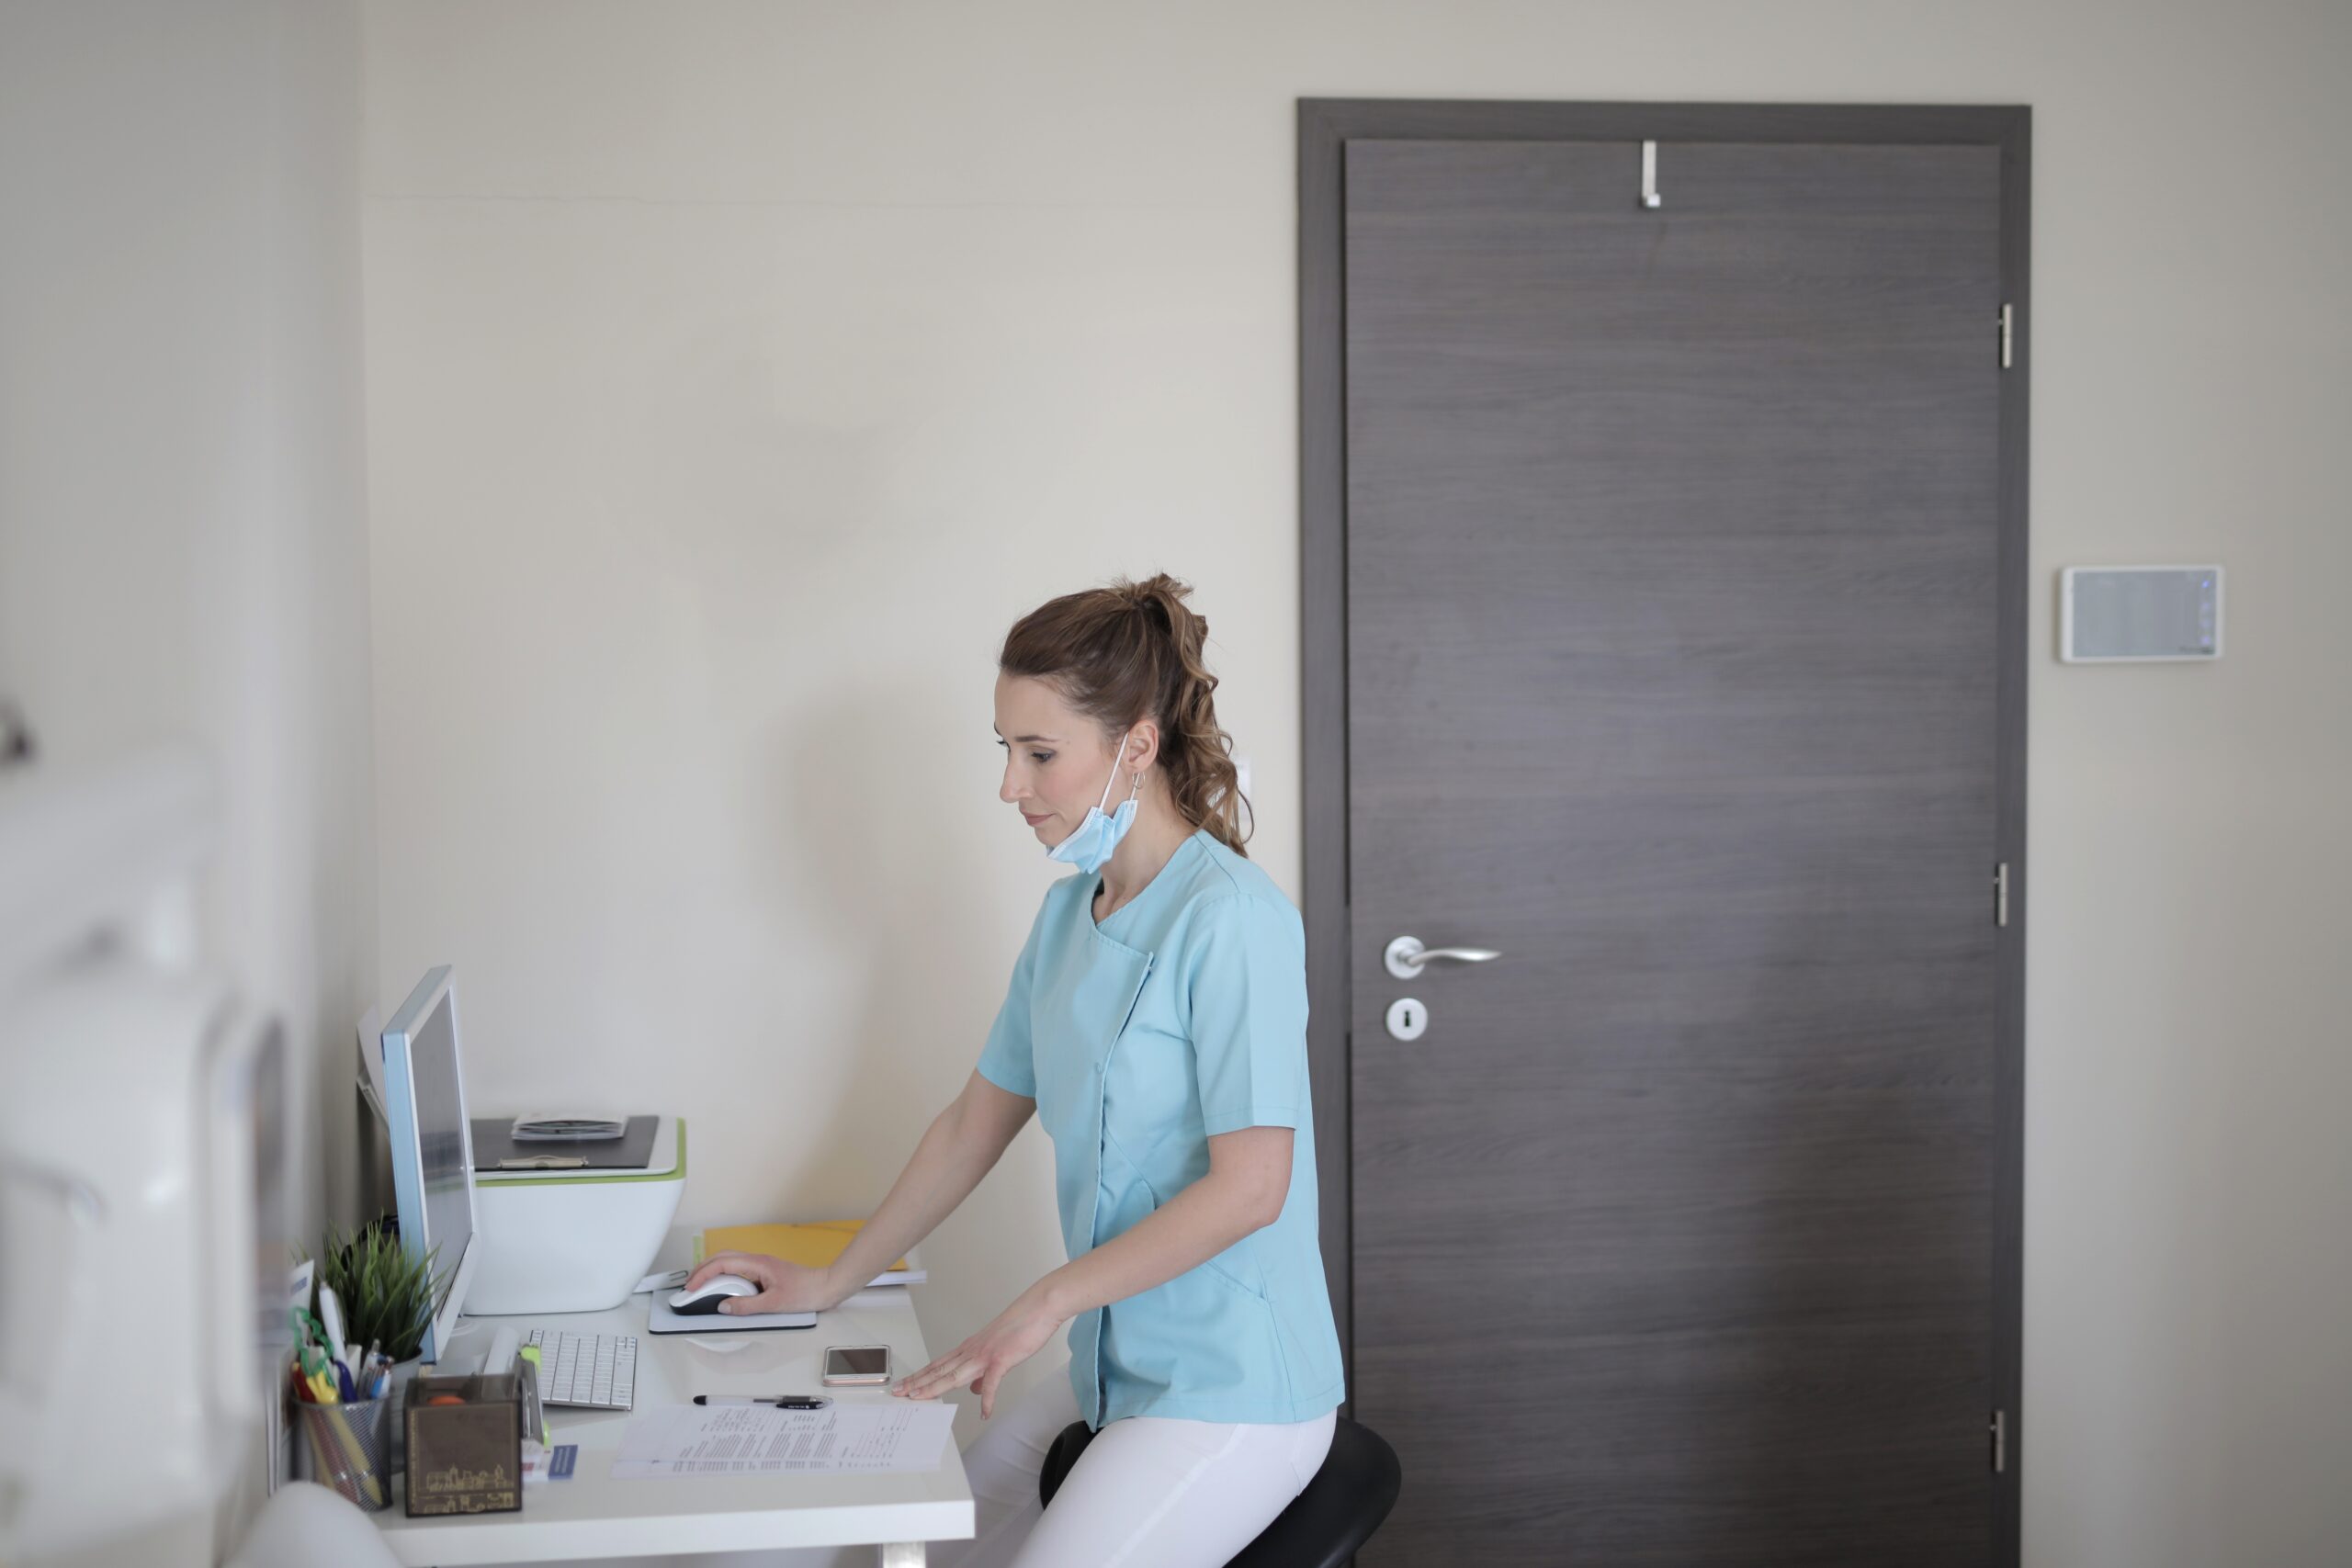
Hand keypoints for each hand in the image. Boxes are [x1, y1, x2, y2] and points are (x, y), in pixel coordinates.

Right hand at [683, 1251, 842, 1315]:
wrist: (826, 1287)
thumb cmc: (805, 1292)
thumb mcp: (774, 1304)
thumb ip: (746, 1306)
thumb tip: (723, 1306)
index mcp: (757, 1263)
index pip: (722, 1264)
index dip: (702, 1275)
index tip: (690, 1288)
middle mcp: (757, 1260)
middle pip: (722, 1258)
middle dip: (702, 1269)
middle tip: (689, 1286)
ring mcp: (760, 1265)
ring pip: (729, 1262)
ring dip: (712, 1271)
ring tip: (700, 1286)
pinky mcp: (764, 1272)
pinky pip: (739, 1270)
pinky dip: (725, 1276)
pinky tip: (722, 1288)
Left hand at [892, 1289, 1062, 1417]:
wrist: (1039, 1308)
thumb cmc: (1021, 1326)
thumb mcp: (997, 1350)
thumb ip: (983, 1371)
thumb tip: (976, 1390)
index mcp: (970, 1349)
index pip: (939, 1365)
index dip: (920, 1377)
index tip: (905, 1385)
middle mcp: (972, 1351)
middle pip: (939, 1370)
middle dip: (917, 1382)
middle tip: (897, 1392)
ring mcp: (986, 1355)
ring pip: (954, 1374)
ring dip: (934, 1387)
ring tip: (919, 1399)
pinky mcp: (1002, 1358)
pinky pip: (992, 1383)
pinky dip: (987, 1399)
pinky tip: (984, 1413)